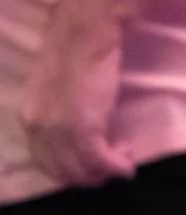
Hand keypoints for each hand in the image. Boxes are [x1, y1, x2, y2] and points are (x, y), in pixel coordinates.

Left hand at [18, 29, 132, 188]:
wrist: (84, 37)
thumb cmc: (76, 55)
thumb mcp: (56, 91)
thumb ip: (59, 113)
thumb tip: (78, 131)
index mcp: (29, 119)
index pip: (45, 161)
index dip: (71, 170)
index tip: (92, 164)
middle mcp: (38, 129)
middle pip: (62, 172)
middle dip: (89, 177)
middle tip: (111, 168)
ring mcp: (59, 130)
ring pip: (81, 170)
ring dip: (105, 172)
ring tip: (123, 161)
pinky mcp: (84, 128)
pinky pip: (101, 160)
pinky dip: (117, 166)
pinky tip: (127, 163)